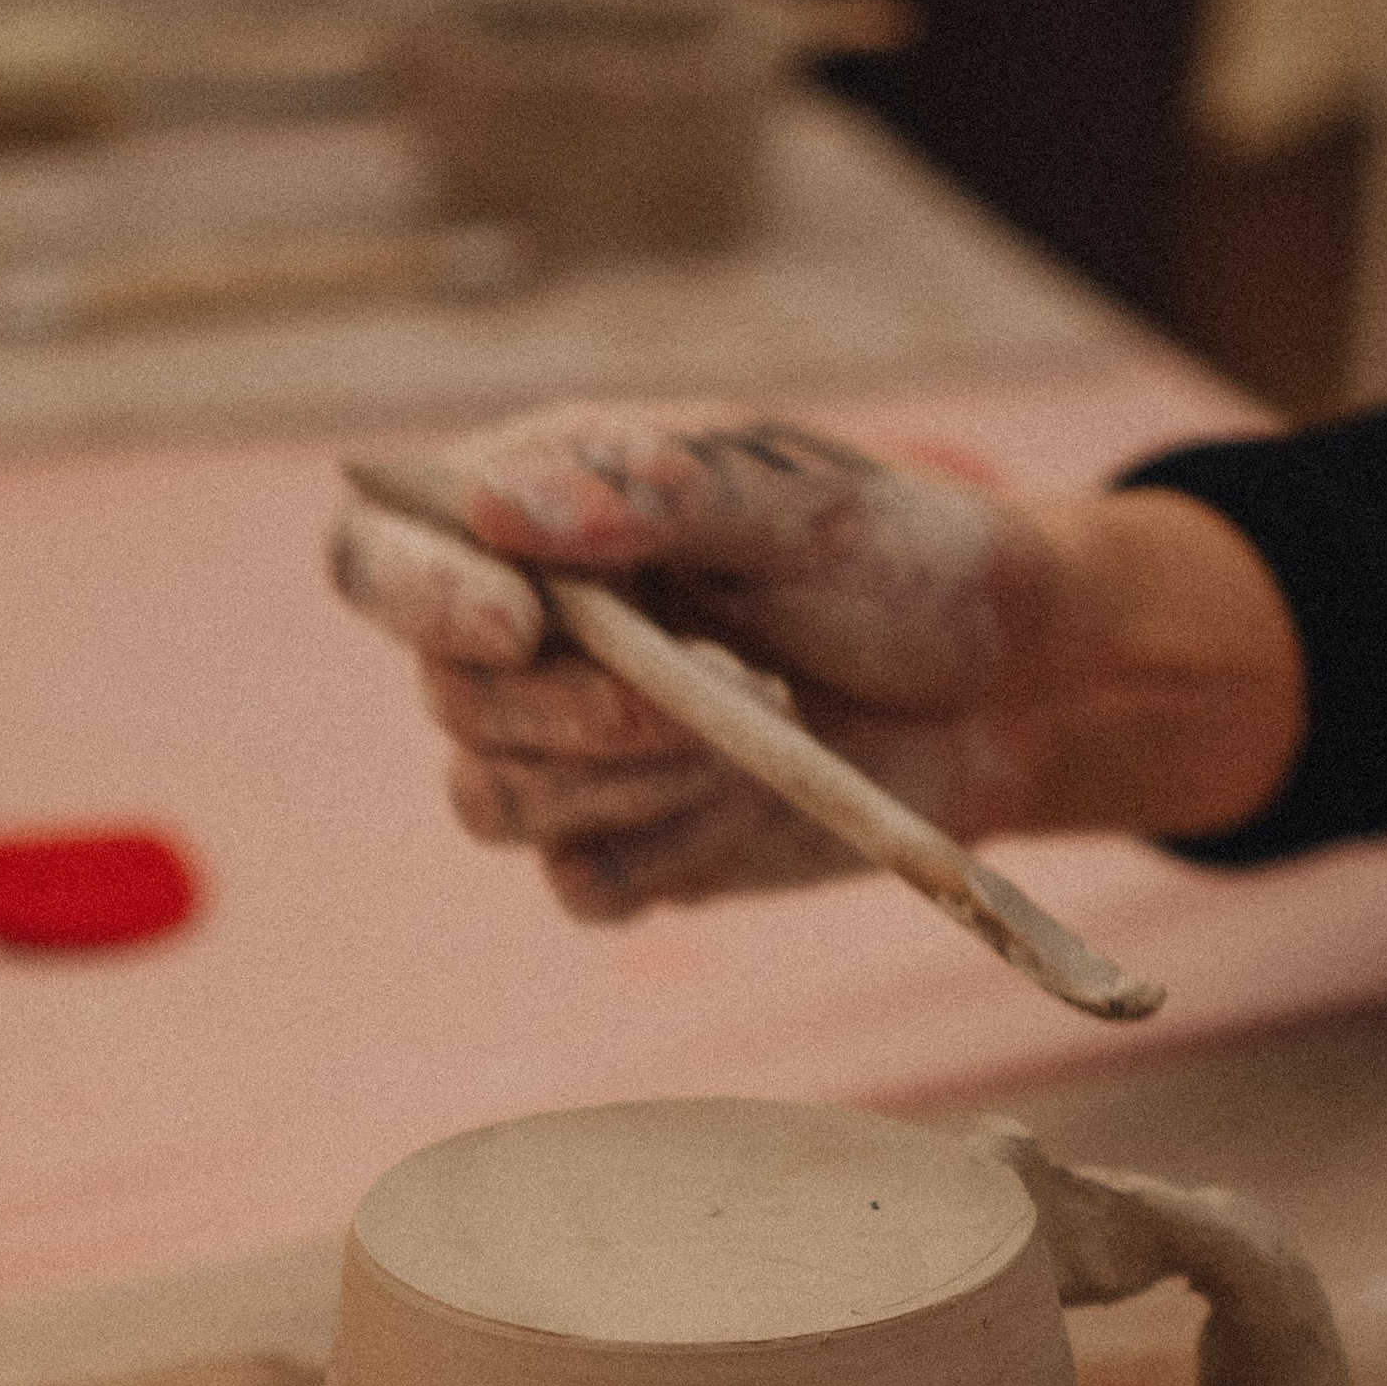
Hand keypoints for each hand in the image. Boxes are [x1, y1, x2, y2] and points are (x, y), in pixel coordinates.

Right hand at [327, 402, 1307, 921]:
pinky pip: (581, 887)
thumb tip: (497, 504)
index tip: (517, 625)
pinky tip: (746, 798)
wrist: (1005, 684)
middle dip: (579, 709)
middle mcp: (527, 636)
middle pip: (449, 701)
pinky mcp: (628, 850)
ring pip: (495, 802)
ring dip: (629, 778)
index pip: (382, 557)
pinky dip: (666, 852)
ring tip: (757, 720)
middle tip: (717, 681)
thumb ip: (652, 498)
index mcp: (534, 515)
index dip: (421, 597)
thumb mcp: (796, 503)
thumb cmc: (897, 559)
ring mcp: (568, 752)